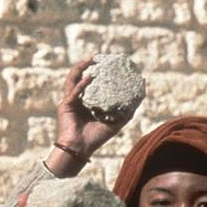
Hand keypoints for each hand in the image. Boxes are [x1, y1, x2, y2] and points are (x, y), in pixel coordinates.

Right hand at [47, 58, 133, 176]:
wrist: (80, 150)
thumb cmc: (96, 138)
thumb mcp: (117, 122)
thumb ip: (127, 110)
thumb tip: (141, 93)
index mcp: (87, 103)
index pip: (92, 83)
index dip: (98, 72)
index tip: (108, 63)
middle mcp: (77, 100)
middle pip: (80, 77)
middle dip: (87, 65)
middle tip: (97, 57)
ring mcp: (70, 102)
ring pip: (73, 80)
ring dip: (80, 68)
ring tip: (90, 60)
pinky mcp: (65, 106)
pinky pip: (74, 92)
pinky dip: (82, 84)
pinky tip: (90, 77)